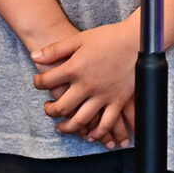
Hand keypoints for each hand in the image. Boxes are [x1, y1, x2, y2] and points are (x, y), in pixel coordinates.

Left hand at [33, 18, 137, 141]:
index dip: (38, 83)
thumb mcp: (79, 39)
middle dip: (50, 111)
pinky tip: (91, 135)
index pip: (47, 82)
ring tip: (63, 127)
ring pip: (81, 120)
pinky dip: (98, 132)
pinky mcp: (118, 100)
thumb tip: (35, 56)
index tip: (39, 83)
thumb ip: (55, 49)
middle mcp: (86, 85)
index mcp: (75, 68)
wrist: (138, 39)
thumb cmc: (109, 37)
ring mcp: (103, 95)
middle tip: (49, 109)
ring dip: (68, 127)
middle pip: (61, 108)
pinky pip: (106, 123)